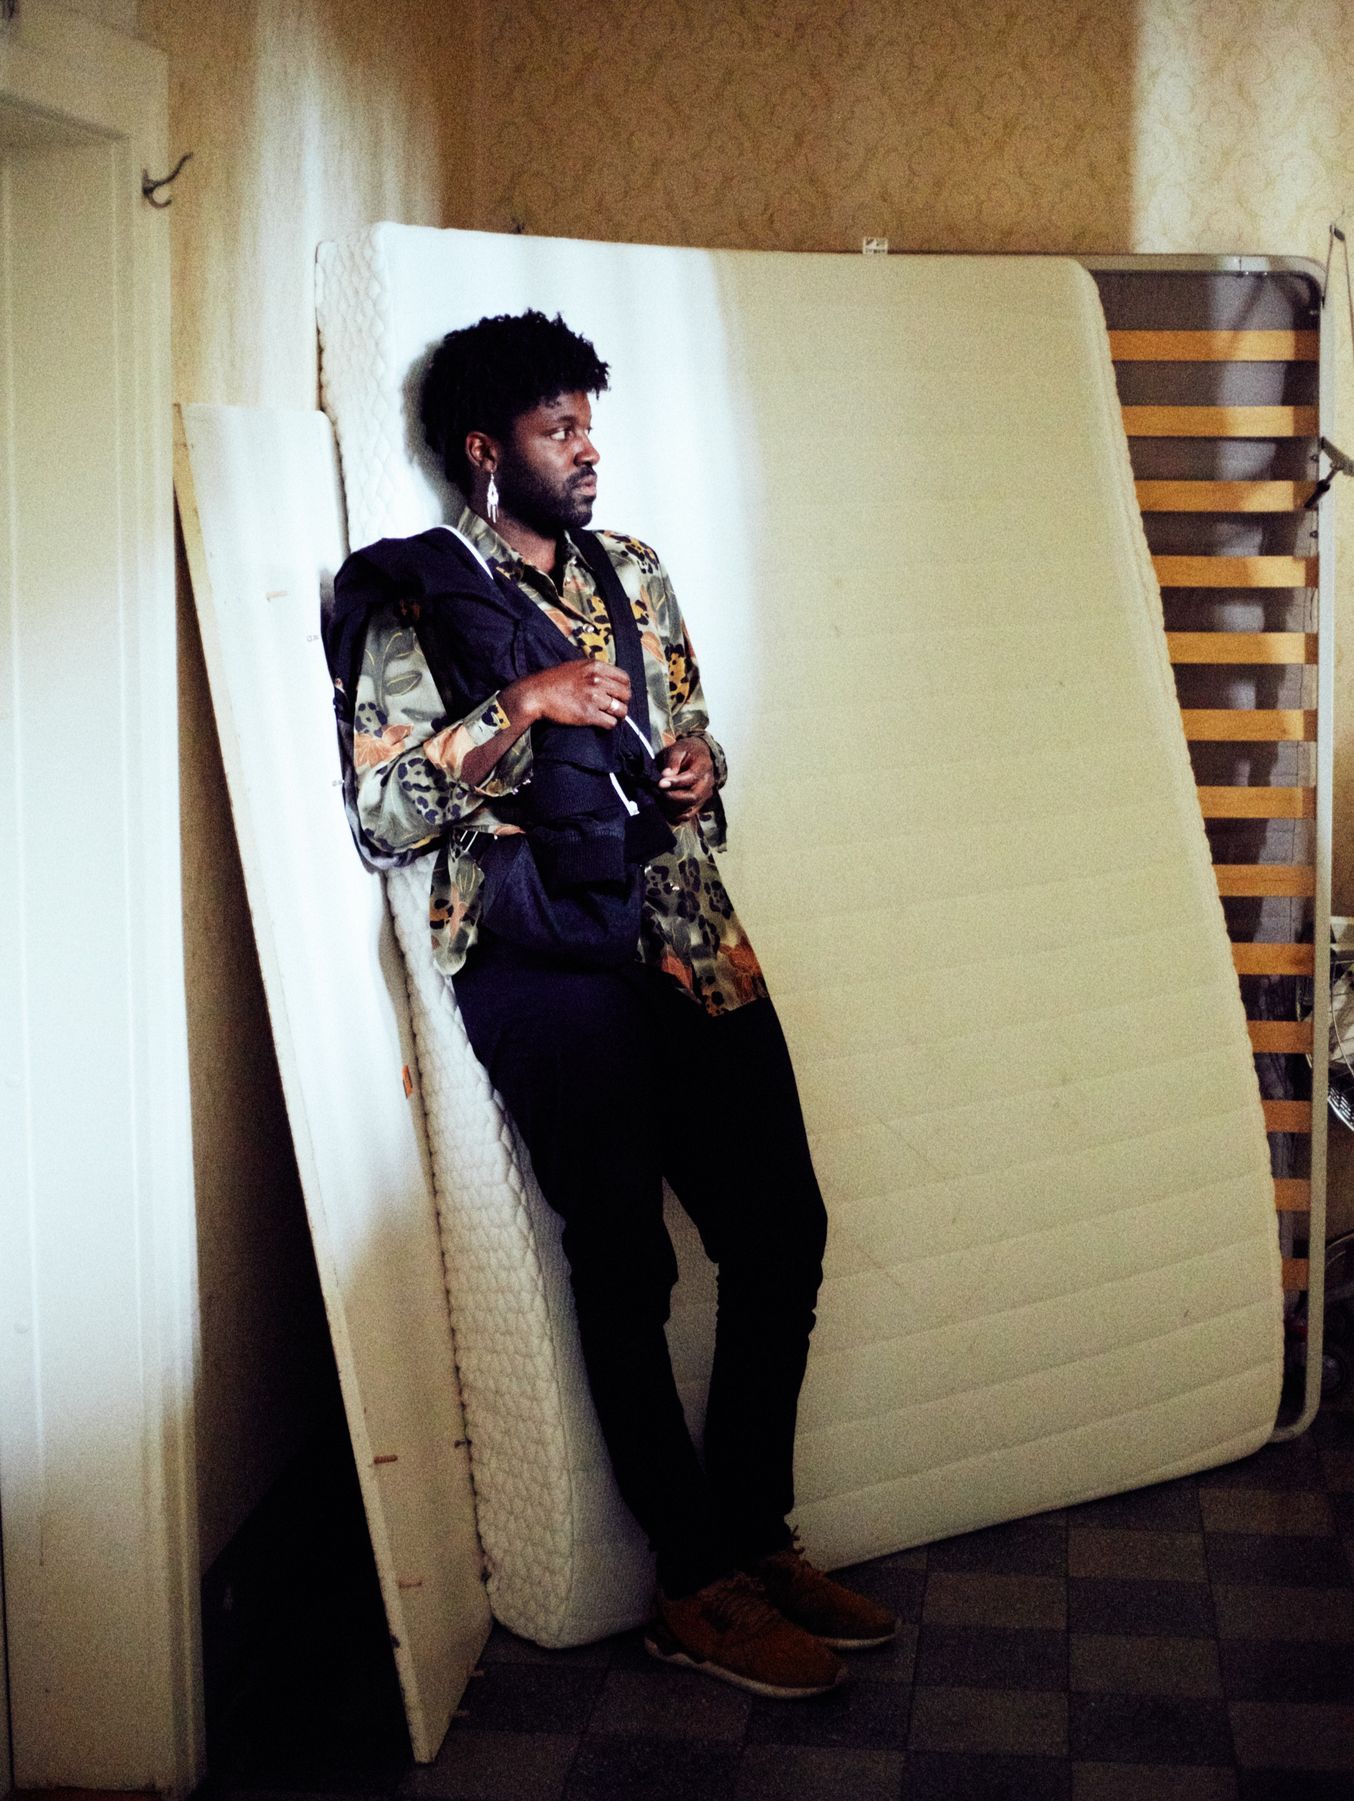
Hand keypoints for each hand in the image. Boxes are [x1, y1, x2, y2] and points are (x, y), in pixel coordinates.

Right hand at [505, 661, 630, 728]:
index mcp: (595, 667)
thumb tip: (609, 679)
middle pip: (626, 694)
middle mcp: (597, 681)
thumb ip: (594, 671)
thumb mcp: (576, 667)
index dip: (624, 688)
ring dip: (617, 715)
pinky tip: (601, 723)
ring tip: (611, 716)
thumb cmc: (553, 681)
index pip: (624, 678)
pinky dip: (608, 725)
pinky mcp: (588, 714)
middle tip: (616, 707)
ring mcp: (593, 698)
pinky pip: (610, 722)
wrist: (536, 694)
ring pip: (621, 710)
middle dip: (623, 702)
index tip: (619, 694)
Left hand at [657, 736, 714, 823]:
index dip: (675, 782)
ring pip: (690, 809)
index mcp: (704, 766)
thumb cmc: (685, 751)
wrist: (698, 755)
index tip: (660, 783)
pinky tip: (664, 807)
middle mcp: (707, 783)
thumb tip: (666, 775)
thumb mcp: (677, 750)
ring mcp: (705, 795)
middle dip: (672, 797)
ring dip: (672, 807)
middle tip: (658, 792)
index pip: (691, 778)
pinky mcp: (699, 804)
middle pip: (693, 797)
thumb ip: (672, 762)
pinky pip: (688, 815)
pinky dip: (675, 815)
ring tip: (659, 798)